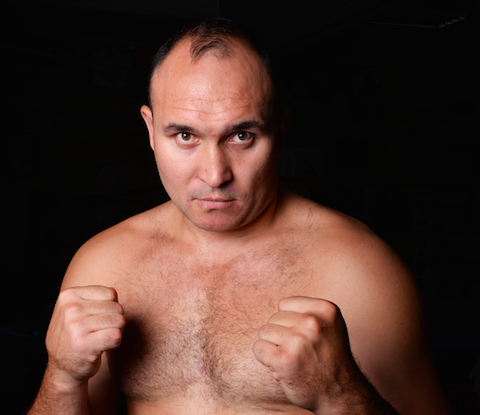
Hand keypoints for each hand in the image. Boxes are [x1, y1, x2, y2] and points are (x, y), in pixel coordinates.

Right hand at [45, 285, 124, 384]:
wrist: (62, 368)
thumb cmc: (76, 335)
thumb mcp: (76, 309)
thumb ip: (95, 298)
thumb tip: (116, 299)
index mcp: (70, 295)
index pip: (111, 293)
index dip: (111, 307)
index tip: (99, 318)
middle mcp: (71, 309)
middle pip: (117, 307)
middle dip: (114, 320)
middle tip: (100, 332)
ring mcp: (76, 327)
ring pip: (119, 321)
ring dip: (115, 332)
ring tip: (100, 339)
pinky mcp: (84, 345)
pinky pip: (116, 335)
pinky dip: (116, 343)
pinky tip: (103, 347)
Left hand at [253, 296, 361, 411]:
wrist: (340, 392)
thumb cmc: (329, 357)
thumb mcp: (329, 325)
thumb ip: (307, 312)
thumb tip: (277, 308)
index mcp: (325, 309)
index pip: (285, 304)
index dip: (289, 321)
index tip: (303, 336)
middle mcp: (312, 322)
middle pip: (274, 317)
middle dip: (280, 334)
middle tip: (298, 351)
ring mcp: (297, 340)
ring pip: (264, 331)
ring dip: (272, 345)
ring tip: (290, 357)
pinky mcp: (283, 359)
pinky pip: (258, 348)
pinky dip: (264, 357)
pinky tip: (280, 365)